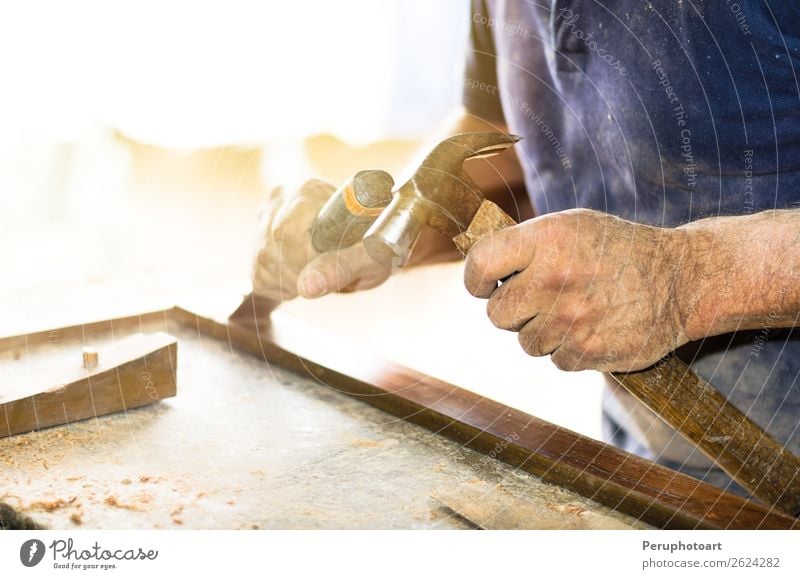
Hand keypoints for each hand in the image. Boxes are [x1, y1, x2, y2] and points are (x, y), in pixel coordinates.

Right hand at [252, 178, 390, 301]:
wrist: (371, 241)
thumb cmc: (377, 244)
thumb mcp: (371, 256)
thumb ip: (341, 266)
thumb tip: (307, 287)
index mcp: (310, 190)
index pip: (286, 232)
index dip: (304, 260)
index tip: (330, 268)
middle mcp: (282, 197)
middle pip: (270, 248)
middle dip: (299, 274)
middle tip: (328, 275)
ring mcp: (266, 216)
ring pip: (263, 263)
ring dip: (293, 282)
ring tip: (320, 274)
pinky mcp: (258, 237)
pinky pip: (258, 273)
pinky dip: (283, 286)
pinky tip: (306, 276)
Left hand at [463, 208, 690, 371]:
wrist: (681, 279)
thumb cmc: (616, 250)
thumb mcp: (571, 226)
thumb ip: (524, 245)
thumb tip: (477, 270)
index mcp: (547, 240)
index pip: (479, 264)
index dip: (475, 279)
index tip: (485, 285)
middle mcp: (554, 279)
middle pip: (496, 313)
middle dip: (513, 309)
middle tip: (540, 298)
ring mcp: (571, 319)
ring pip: (525, 342)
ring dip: (543, 331)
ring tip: (576, 309)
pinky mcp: (588, 351)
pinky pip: (555, 360)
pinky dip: (569, 349)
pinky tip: (593, 327)